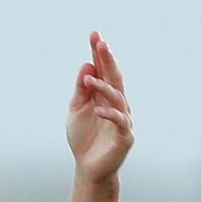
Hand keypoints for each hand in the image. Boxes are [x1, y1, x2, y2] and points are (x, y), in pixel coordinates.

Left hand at [66, 32, 133, 182]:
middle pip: (114, 78)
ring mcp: (122, 119)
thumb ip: (80, 91)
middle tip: (100, 42)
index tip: (94, 35)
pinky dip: (109, 115)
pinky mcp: (124, 136)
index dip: (99, 54)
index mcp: (104, 96)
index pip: (103, 70)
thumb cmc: (83, 138)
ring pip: (117, 98)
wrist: (88, 166)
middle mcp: (117, 104)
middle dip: (107, 60)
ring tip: (88, 79)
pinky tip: (98, 110)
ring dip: (103, 87)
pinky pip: (119, 122)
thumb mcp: (76, 110)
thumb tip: (86, 67)